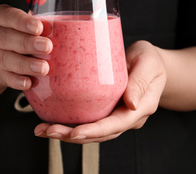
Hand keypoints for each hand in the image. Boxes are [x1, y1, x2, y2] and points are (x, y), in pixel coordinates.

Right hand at [0, 4, 52, 89]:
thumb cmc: (18, 33)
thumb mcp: (25, 24)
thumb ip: (37, 25)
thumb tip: (53, 28)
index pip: (9, 17)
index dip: (23, 22)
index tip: (39, 28)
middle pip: (6, 38)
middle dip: (27, 43)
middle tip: (46, 47)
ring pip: (5, 59)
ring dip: (25, 64)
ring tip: (43, 68)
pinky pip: (6, 78)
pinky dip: (18, 81)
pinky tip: (29, 82)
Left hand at [34, 40, 166, 143]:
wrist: (152, 64)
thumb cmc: (150, 60)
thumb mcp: (148, 64)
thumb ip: (140, 82)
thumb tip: (131, 104)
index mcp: (140, 108)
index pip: (116, 125)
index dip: (95, 131)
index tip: (74, 132)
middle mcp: (127, 118)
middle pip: (100, 134)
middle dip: (73, 136)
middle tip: (47, 131)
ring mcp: (116, 116)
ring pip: (92, 131)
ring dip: (67, 133)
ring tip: (43, 130)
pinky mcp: (106, 110)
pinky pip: (88, 120)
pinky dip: (70, 124)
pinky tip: (51, 121)